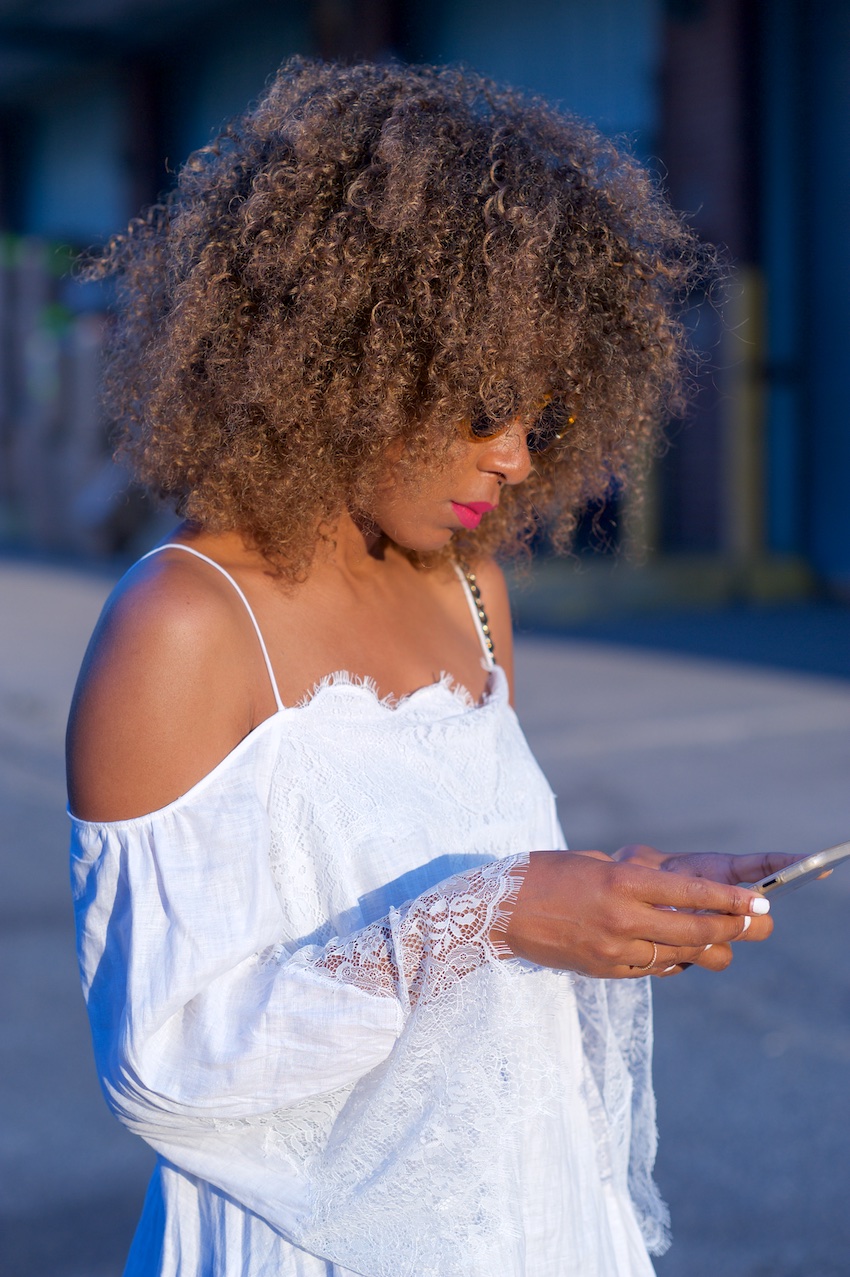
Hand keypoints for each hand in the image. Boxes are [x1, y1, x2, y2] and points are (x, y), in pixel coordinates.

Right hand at [502, 849, 772, 978]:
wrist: (496, 913)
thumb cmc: (541, 875)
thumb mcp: (589, 864)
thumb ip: (628, 879)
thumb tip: (665, 892)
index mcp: (620, 884)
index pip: (690, 894)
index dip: (729, 900)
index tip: (757, 901)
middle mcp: (622, 919)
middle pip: (693, 931)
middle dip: (729, 927)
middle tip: (753, 921)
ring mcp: (613, 950)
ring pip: (676, 955)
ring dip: (702, 947)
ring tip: (721, 938)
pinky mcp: (603, 971)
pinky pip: (648, 968)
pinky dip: (666, 959)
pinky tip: (675, 951)